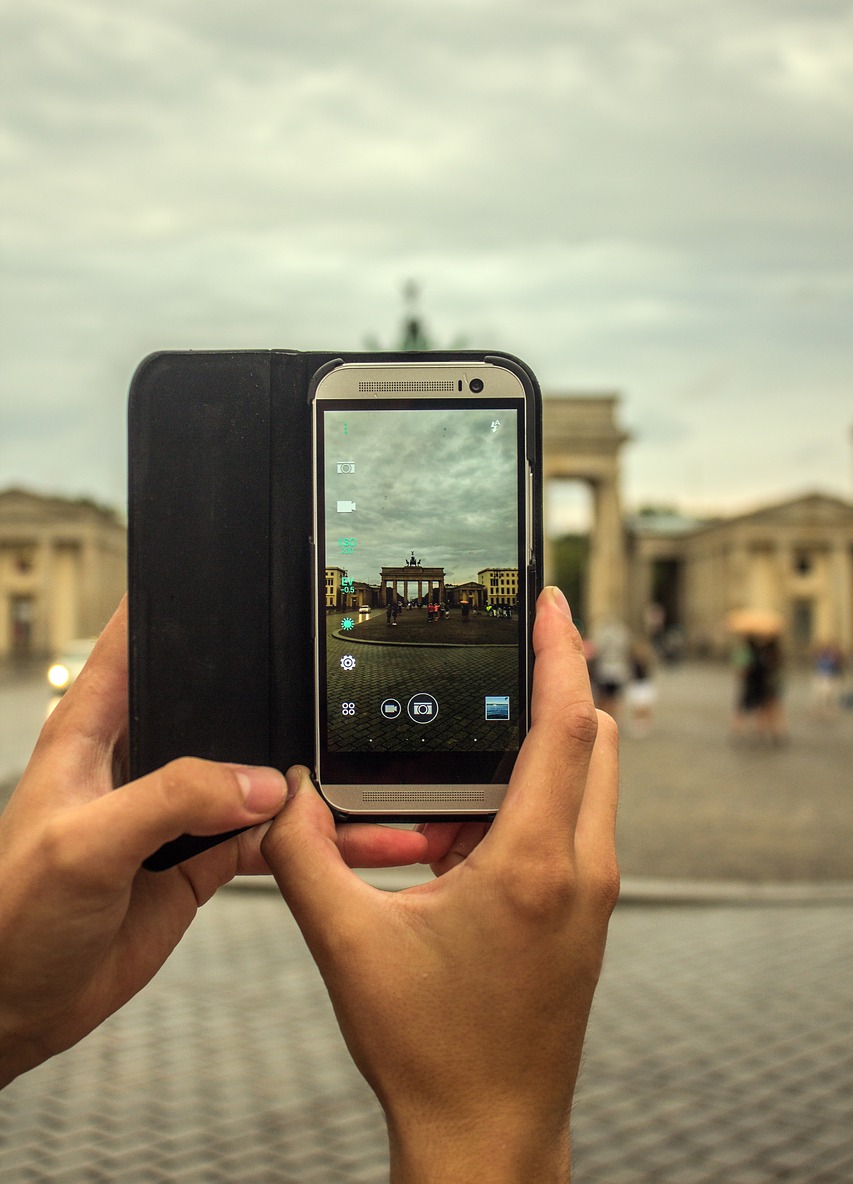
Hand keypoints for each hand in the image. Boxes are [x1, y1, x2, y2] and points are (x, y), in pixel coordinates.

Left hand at [0, 598, 429, 1087]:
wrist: (15, 1008)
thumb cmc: (11, 918)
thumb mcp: (85, 844)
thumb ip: (173, 800)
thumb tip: (261, 782)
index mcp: (95, 729)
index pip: (137, 642)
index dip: (180, 606)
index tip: (234, 579)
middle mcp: (140, 760)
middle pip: (217, 706)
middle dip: (270, 701)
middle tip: (327, 693)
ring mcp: (174, 810)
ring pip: (252, 775)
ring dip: (300, 781)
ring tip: (356, 778)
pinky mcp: (198, 859)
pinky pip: (265, 837)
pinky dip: (303, 839)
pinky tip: (341, 837)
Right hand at [263, 587, 619, 1183]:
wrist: (488, 1136)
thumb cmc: (430, 1052)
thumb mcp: (347, 943)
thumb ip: (304, 855)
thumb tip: (283, 793)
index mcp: (531, 864)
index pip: (564, 725)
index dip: (561, 651)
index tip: (552, 602)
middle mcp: (580, 870)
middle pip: (595, 738)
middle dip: (558, 683)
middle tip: (516, 645)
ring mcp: (592, 894)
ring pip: (589, 780)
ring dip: (543, 745)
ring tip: (469, 747)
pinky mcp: (586, 913)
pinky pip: (574, 822)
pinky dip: (535, 795)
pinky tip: (468, 819)